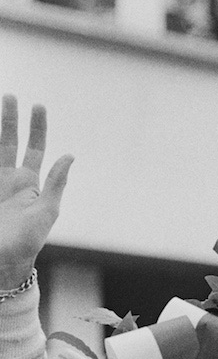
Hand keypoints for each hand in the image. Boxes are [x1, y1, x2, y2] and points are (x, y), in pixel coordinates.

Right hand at [0, 94, 72, 288]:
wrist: (3, 262)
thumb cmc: (28, 241)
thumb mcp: (47, 212)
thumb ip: (56, 183)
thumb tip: (70, 155)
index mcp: (28, 183)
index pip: (34, 148)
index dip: (37, 127)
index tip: (38, 105)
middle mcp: (8, 180)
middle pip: (7, 141)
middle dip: (9, 119)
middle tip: (9, 95)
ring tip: (0, 103)